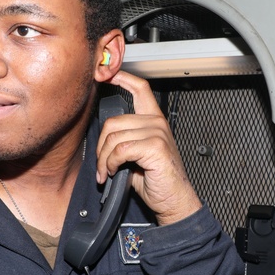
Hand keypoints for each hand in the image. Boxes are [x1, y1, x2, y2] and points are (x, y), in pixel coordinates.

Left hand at [97, 71, 202, 224]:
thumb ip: (123, 141)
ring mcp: (157, 132)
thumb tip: (102, 139)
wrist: (173, 200)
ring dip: (104, 159)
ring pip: (114, 136)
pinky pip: (120, 149)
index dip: (122, 77)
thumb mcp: (136, 156)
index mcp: (153, 121)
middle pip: (113, 121)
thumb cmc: (156, 180)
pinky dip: (111, 163)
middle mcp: (156, 123)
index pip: (139, 88)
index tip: (107, 74)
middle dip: (101, 146)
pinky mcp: (155, 146)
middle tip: (102, 165)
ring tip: (106, 172)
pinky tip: (113, 172)